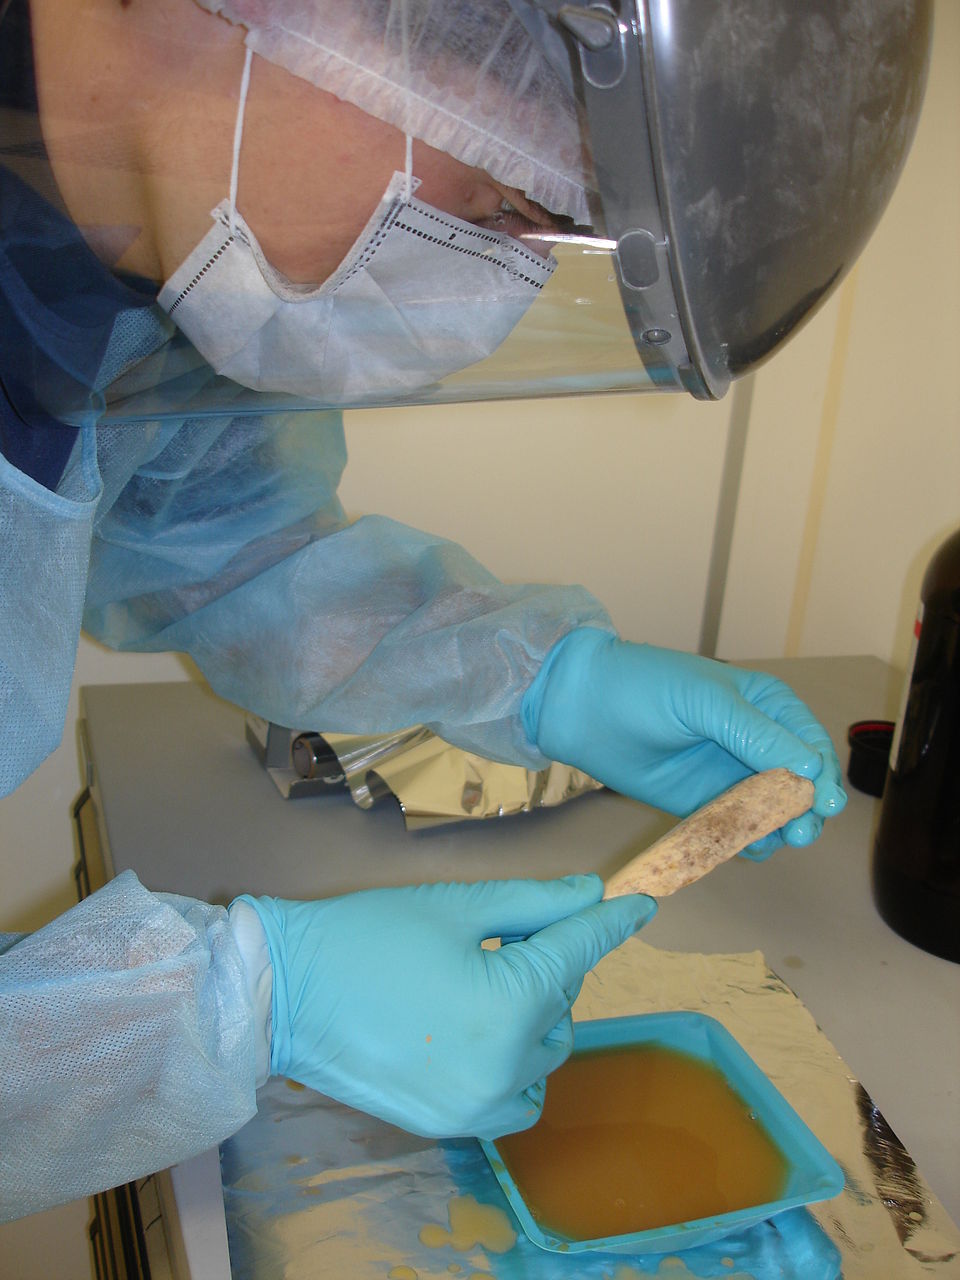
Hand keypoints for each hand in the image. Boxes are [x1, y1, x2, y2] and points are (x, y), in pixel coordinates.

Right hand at [237, 876, 654, 1138]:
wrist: (285, 995)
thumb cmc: (367, 936)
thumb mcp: (456, 904)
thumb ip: (534, 902)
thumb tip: (590, 894)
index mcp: (509, 1005)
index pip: (577, 952)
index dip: (609, 921)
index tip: (637, 905)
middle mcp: (505, 1066)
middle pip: (562, 1002)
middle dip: (547, 961)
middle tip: (502, 933)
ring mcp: (477, 1105)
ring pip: (546, 1052)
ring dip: (535, 1014)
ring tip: (487, 979)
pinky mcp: (452, 1124)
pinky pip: (515, 1097)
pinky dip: (518, 1065)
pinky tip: (483, 1031)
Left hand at [522, 629, 845, 854]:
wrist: (584, 708)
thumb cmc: (647, 687)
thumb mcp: (706, 701)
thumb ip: (755, 733)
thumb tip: (810, 767)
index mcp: (767, 706)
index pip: (810, 744)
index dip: (824, 774)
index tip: (825, 802)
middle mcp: (756, 743)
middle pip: (800, 785)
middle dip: (807, 809)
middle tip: (802, 832)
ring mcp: (731, 777)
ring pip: (773, 812)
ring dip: (781, 829)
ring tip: (777, 841)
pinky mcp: (704, 805)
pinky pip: (738, 829)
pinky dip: (748, 841)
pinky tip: (749, 848)